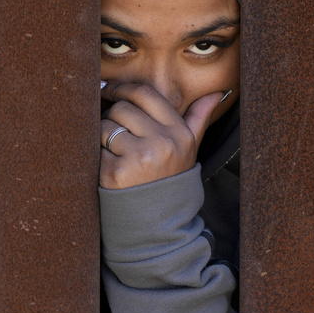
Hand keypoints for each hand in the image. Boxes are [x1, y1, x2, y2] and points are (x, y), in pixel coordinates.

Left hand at [100, 82, 224, 189]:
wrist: (158, 224)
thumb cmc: (170, 179)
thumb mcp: (189, 149)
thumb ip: (199, 118)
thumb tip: (218, 92)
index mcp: (179, 134)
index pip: (146, 94)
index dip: (123, 88)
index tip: (111, 91)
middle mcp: (162, 144)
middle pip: (122, 108)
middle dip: (111, 116)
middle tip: (114, 131)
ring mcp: (138, 159)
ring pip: (106, 126)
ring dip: (102, 136)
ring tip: (113, 152)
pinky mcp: (115, 173)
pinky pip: (95, 147)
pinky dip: (96, 154)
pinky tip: (107, 167)